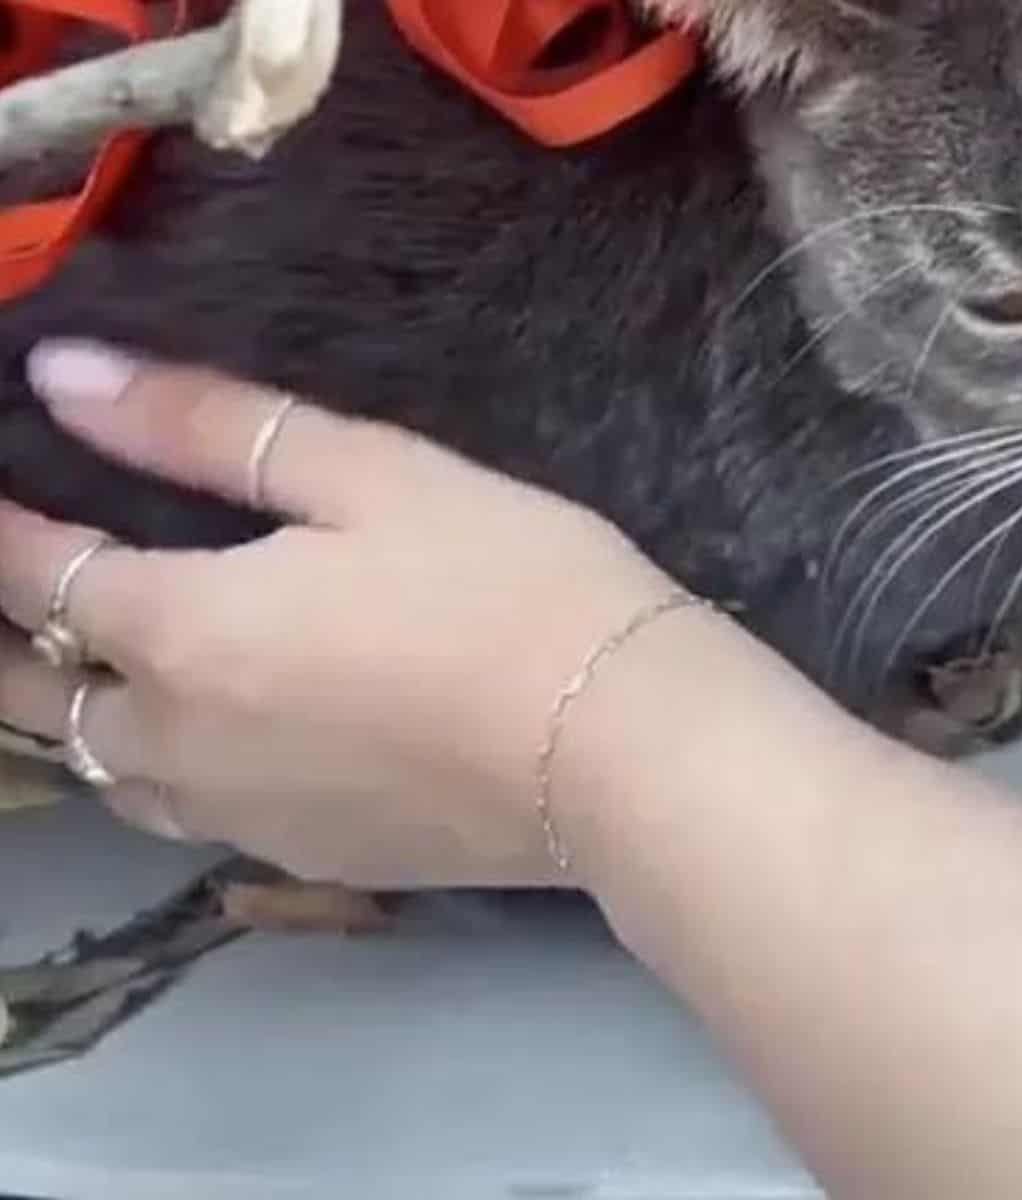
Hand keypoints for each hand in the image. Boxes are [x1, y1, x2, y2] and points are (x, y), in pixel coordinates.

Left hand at [0, 340, 671, 887]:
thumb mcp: (370, 474)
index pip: (36, 573)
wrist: (618, 747)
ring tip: (84, 671)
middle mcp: (184, 740)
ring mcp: (241, 817)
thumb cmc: (506, 583)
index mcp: (185, 629)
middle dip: (5, 639)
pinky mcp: (307, 859)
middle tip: (15, 595)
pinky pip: (188, 816)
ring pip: (106, 772)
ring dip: (74, 715)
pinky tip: (201, 743)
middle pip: (38, 697)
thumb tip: (68, 375)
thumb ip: (207, 427)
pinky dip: (160, 770)